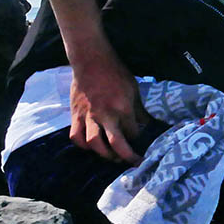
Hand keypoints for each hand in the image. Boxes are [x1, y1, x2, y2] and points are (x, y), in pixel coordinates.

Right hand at [69, 50, 149, 164]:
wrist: (91, 60)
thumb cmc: (116, 73)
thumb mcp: (134, 90)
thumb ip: (139, 110)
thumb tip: (148, 125)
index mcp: (123, 107)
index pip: (133, 133)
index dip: (138, 139)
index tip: (142, 141)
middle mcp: (106, 115)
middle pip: (116, 144)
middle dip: (126, 156)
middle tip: (133, 162)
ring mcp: (89, 116)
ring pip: (93, 144)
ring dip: (104, 154)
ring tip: (112, 157)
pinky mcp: (76, 115)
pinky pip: (76, 136)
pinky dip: (83, 145)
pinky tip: (91, 146)